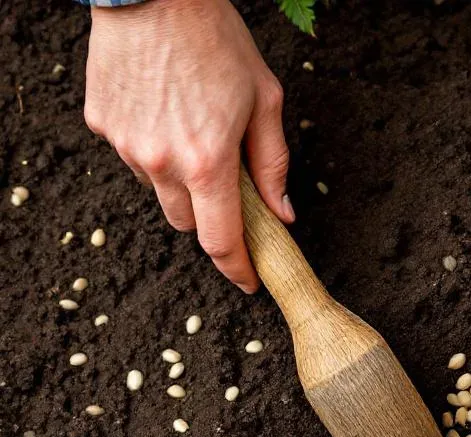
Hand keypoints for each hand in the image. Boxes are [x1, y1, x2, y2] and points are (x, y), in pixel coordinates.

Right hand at [84, 0, 292, 291]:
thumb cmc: (215, 39)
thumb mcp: (264, 101)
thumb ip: (273, 166)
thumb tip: (282, 214)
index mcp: (208, 163)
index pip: (221, 242)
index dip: (237, 269)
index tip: (248, 281)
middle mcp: (162, 162)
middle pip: (189, 223)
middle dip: (210, 213)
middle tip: (223, 178)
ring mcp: (127, 145)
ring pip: (159, 192)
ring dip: (179, 180)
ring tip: (191, 129)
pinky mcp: (103, 124)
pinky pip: (133, 158)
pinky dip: (151, 149)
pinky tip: (163, 112)